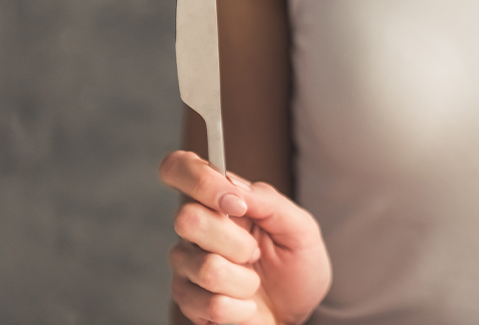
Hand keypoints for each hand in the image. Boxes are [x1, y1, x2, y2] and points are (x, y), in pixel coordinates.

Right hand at [160, 151, 332, 324]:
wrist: (296, 313)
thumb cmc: (296, 266)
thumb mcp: (300, 229)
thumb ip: (269, 202)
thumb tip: (233, 183)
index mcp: (218, 201)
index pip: (178, 168)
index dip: (199, 179)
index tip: (235, 203)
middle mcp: (195, 229)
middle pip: (186, 219)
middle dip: (237, 242)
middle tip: (256, 253)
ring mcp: (186, 265)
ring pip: (206, 267)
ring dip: (245, 280)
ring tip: (253, 282)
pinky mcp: (188, 301)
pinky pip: (212, 303)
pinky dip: (241, 307)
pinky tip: (246, 305)